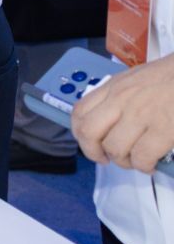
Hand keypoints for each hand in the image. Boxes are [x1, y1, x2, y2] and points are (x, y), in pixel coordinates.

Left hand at [76, 55, 173, 172]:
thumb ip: (120, 97)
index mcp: (114, 86)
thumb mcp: (137, 79)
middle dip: (94, 152)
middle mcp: (122, 99)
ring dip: (123, 161)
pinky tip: (151, 163)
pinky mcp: (163, 129)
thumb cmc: (172, 77)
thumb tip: (110, 121)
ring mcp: (141, 114)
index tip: (89, 143)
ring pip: (114, 148)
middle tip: (107, 157)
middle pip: (89, 133)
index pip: (80, 112)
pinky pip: (141, 156)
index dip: (80, 134)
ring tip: (135, 160)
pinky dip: (144, 166)